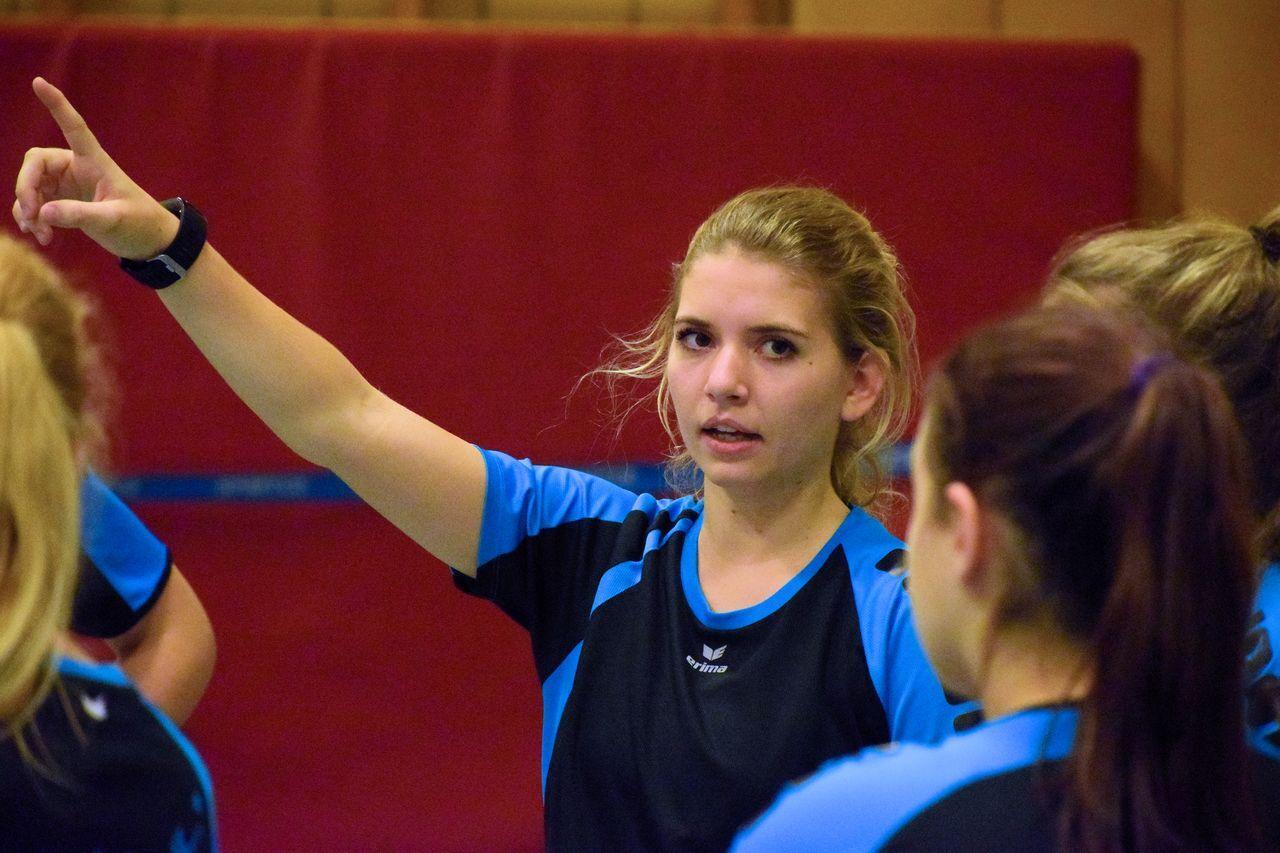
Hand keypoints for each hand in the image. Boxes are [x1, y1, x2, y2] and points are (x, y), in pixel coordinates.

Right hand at [12, 77, 177, 258]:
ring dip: (27, 208)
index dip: (58, 105)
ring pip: (30, 185)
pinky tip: (42, 237)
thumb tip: (42, 212)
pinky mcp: (62, 201)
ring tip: (38, 234)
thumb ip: (79, 215)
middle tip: (33, 215)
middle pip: (35, 163)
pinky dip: (32, 218)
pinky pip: (35, 203)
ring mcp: (67, 185)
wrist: (148, 242)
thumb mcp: (113, 220)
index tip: (39, 81)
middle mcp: (77, 168)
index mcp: (95, 162)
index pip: (74, 128)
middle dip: (26, 187)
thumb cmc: (139, 224)